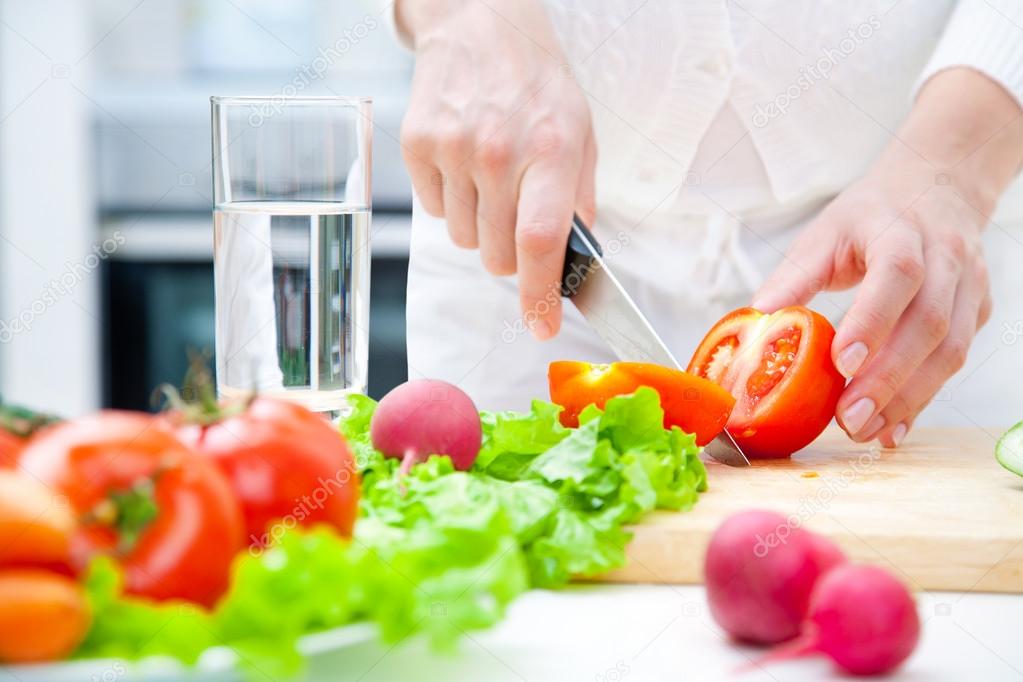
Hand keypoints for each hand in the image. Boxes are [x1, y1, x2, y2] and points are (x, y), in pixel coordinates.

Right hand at [398, 0, 595, 339]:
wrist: (480, 24)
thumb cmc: (536, 82)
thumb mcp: (580, 129)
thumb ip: (581, 195)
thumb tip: (574, 253)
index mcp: (551, 149)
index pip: (540, 240)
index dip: (539, 293)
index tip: (541, 324)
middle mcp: (498, 151)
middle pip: (495, 254)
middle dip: (509, 256)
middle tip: (516, 217)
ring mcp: (452, 148)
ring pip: (463, 239)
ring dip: (479, 226)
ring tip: (490, 178)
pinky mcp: (417, 145)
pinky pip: (434, 211)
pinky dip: (451, 201)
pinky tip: (463, 164)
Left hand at [753, 68, 1022, 446]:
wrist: (936, 189)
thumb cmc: (872, 216)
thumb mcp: (824, 234)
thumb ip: (793, 278)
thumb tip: (755, 320)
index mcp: (900, 230)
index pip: (897, 274)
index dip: (873, 320)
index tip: (842, 363)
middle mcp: (946, 258)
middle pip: (929, 323)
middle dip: (888, 378)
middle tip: (848, 419)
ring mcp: (968, 287)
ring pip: (950, 350)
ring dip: (907, 399)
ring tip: (864, 432)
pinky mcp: (976, 313)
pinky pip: (954, 363)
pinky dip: (923, 400)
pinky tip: (892, 428)